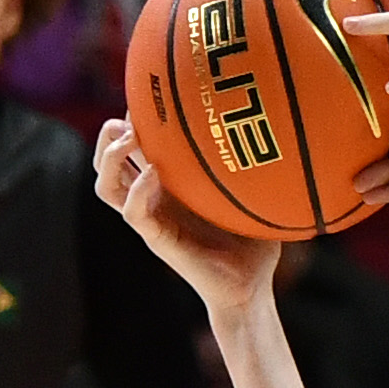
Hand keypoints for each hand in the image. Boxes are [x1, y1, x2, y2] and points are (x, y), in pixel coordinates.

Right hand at [93, 119, 280, 318]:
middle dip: (109, 136)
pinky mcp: (157, 240)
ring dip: (110, 158)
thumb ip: (255, 165)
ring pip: (106, 185)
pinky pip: (132, 212)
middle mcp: (153, 199)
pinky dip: (136, 190)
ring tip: (128, 139)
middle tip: (128, 119)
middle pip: (107, 162)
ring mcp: (152, 219)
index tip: (151, 98)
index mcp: (170, 186)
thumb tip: (281, 128)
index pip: (135, 149)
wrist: (250, 289)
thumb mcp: (254, 195)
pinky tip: (153, 174)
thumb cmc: (254, 244)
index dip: (134, 122)